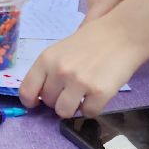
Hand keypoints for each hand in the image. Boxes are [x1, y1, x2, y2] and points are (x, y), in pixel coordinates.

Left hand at [18, 15, 148, 117]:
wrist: (121, 34)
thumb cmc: (90, 41)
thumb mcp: (61, 50)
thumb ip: (49, 70)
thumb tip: (40, 96)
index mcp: (46, 59)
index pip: (26, 90)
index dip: (31, 101)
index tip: (37, 103)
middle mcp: (60, 71)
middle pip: (49, 103)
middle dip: (59, 100)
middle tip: (72, 89)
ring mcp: (79, 82)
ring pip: (64, 113)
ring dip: (74, 107)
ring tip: (83, 94)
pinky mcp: (100, 92)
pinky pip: (89, 113)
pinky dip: (94, 107)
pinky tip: (98, 93)